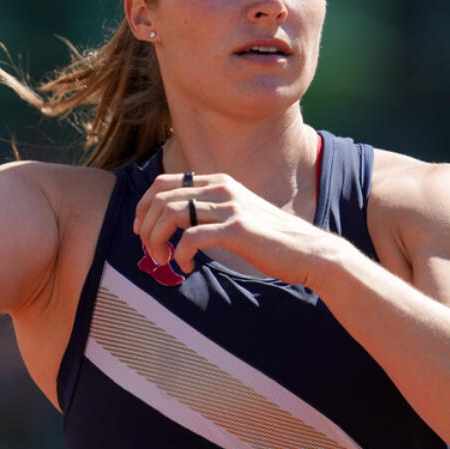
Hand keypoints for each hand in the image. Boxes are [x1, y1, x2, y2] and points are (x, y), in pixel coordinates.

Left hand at [132, 172, 339, 286]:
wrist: (308, 251)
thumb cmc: (270, 239)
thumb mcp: (237, 214)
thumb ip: (211, 210)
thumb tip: (176, 222)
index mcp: (219, 181)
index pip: (163, 183)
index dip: (144, 206)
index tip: (141, 230)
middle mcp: (222, 188)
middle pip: (161, 198)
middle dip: (147, 227)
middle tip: (151, 252)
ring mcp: (230, 207)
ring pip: (171, 215)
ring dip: (158, 241)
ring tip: (164, 260)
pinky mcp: (237, 229)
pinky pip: (191, 237)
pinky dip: (180, 255)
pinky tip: (186, 267)